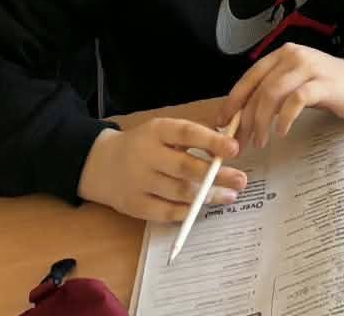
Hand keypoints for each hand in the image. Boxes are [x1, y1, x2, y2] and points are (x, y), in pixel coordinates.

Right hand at [77, 117, 244, 224]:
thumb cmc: (145, 144)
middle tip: (241, 179)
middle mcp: (146, 155)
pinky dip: (187, 212)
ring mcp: (139, 183)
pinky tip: (203, 208)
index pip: (186, 133)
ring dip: (207, 196)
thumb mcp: (163, 131)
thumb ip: (192, 137)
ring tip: (230, 195)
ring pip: (178, 192)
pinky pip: (165, 212)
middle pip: (185, 167)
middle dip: (216, 175)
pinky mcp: (134, 206)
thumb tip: (228, 146)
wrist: (102, 164)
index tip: (234, 149)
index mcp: (156, 130)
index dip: (211, 141)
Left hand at [222, 43, 343, 149]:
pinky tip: (281, 132)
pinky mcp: (323, 82)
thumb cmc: (321, 87)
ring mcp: (308, 67)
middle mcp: (292, 56)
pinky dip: (284, 118)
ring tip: (260, 141)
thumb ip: (268, 96)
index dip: (233, 100)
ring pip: (273, 93)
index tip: (222, 123)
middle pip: (259, 89)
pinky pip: (296, 100)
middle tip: (241, 142)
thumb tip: (238, 121)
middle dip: (246, 119)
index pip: (249, 77)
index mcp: (281, 55)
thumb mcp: (291, 87)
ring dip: (261, 122)